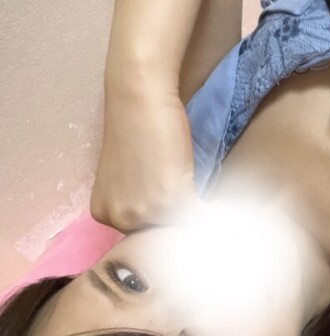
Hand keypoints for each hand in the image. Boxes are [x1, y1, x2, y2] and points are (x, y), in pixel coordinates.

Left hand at [90, 82, 204, 233]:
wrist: (140, 99)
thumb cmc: (135, 126)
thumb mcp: (132, 176)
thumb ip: (144, 202)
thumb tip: (174, 221)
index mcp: (104, 212)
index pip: (143, 236)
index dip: (169, 228)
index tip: (188, 222)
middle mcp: (119, 218)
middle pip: (162, 237)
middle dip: (185, 227)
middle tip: (205, 216)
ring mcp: (144, 213)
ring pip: (182, 230)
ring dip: (202, 222)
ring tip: (213, 211)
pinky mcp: (171, 201)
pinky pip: (199, 217)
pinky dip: (214, 212)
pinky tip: (219, 205)